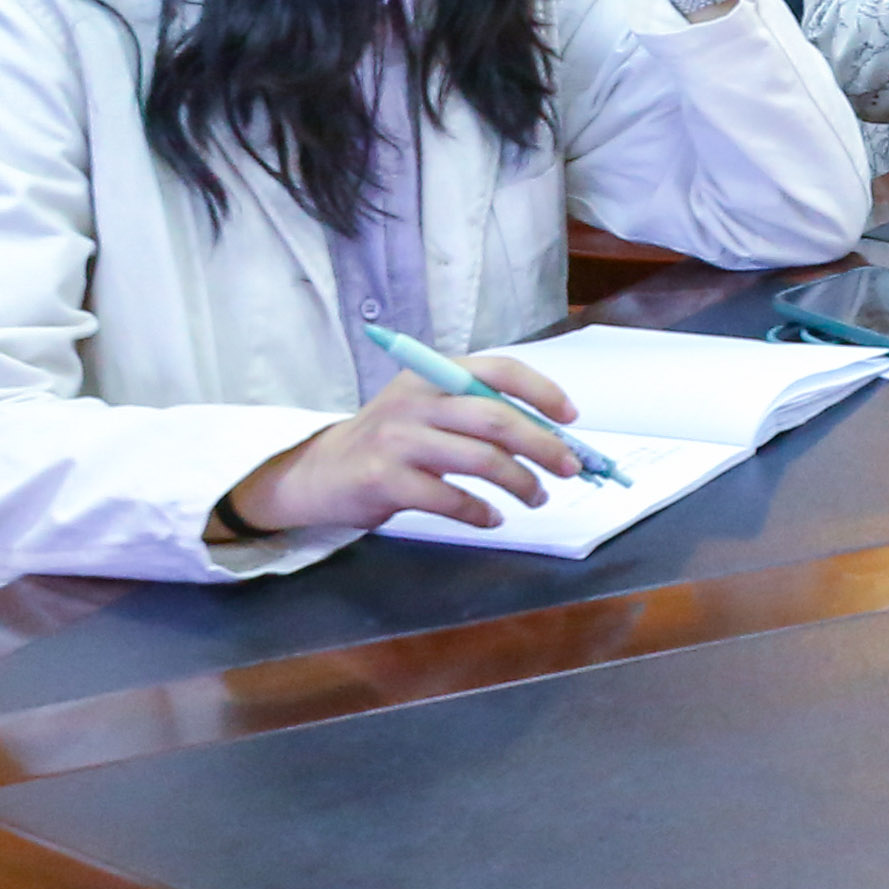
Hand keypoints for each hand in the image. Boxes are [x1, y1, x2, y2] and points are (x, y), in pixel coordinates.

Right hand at [225, 352, 583, 539]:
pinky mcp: (383, 479)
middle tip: (570, 467)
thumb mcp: (427, 410)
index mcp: (432, 374)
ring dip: (520, 482)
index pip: (498, 370)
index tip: (570, 418)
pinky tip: (492, 518)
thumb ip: (475, 412)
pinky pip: (449, 498)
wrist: (318, 472)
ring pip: (480, 459)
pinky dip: (480, 512)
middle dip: (543, 445)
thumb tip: (549, 434)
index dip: (541, 391)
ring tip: (537, 497)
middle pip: (496, 418)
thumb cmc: (388, 441)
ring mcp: (397, 439)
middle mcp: (415, 400)